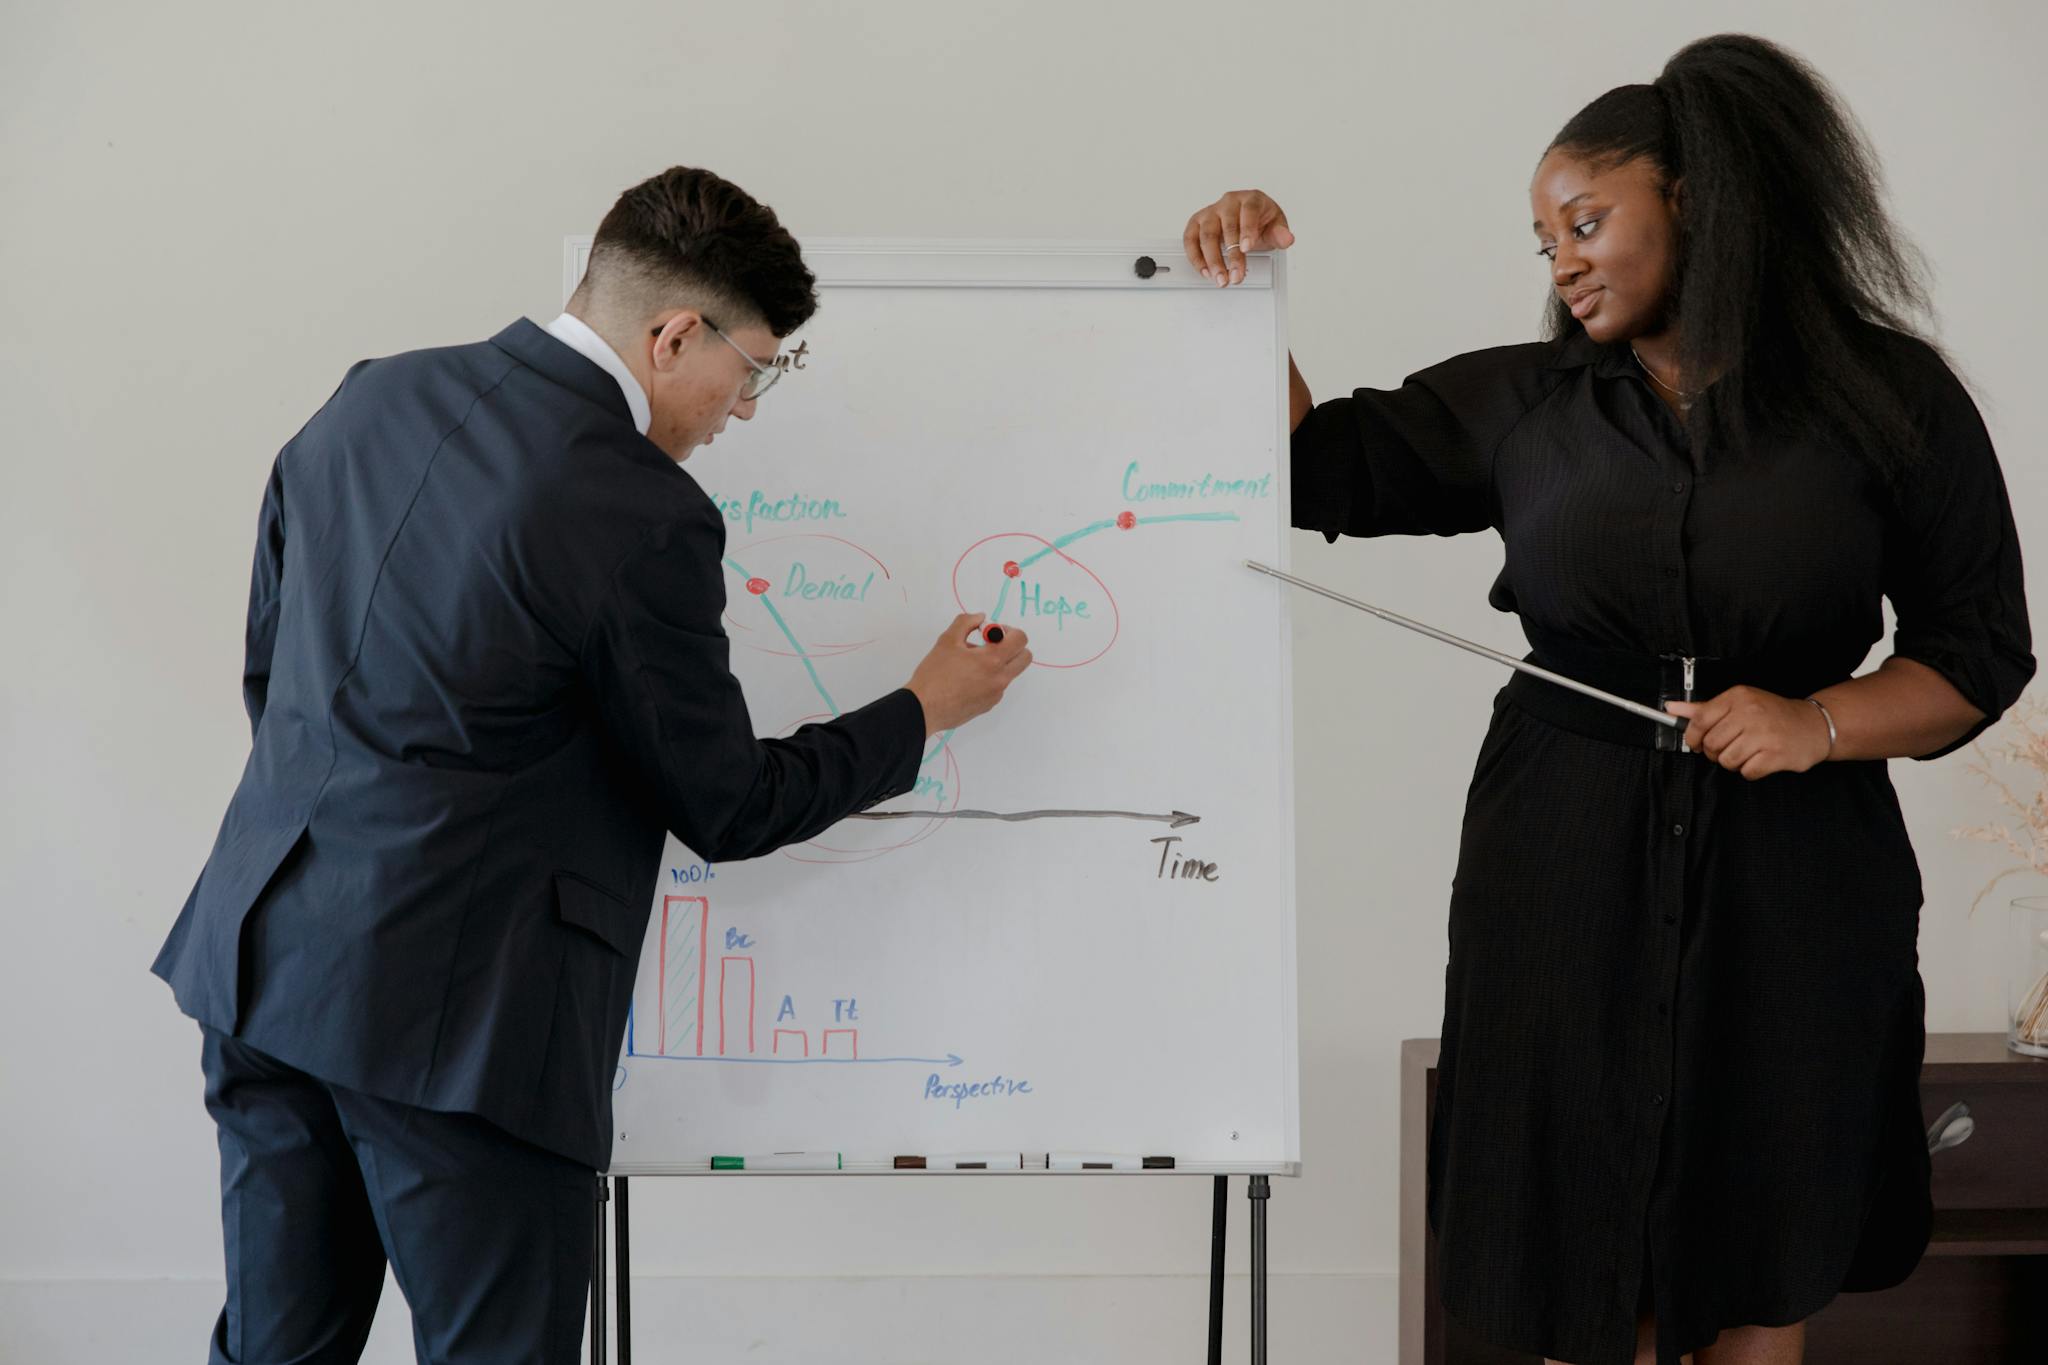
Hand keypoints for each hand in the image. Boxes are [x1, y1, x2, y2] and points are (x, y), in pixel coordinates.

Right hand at [905, 614, 1031, 734]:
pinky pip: (997, 686)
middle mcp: (1000, 678)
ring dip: (999, 662)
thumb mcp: (947, 640)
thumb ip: (966, 622)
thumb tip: (981, 618)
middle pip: (1025, 657)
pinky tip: (966, 679)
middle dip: (1013, 647)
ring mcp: (996, 694)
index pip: (1020, 639)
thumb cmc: (934, 674)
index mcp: (992, 660)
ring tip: (971, 663)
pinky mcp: (989, 705)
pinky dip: (989, 678)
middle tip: (991, 645)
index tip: (992, 632)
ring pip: (1010, 672)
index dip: (1009, 630)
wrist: (925, 708)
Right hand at [1183, 189, 1295, 286]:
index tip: (1246, 249)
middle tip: (1236, 275)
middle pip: (1226, 227)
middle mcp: (1229, 203)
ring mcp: (1211, 212)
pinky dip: (1196, 257)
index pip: (1248, 211)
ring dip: (1212, 260)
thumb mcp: (1276, 226)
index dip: (1247, 230)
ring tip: (1221, 278)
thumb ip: (1280, 233)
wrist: (1249, 219)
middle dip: (1231, 255)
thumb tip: (1286, 239)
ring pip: (1206, 235)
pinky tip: (1206, 271)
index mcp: (1250, 199)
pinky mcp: (1197, 223)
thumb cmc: (1262, 220)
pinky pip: (1190, 239)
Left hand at [1663, 687, 1830, 779]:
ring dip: (1733, 762)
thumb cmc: (1772, 715)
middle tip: (1730, 747)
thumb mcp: (1739, 703)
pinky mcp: (1776, 755)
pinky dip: (1750, 771)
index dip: (1692, 737)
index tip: (1695, 743)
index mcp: (1738, 697)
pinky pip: (1746, 772)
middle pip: (1711, 744)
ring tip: (1748, 752)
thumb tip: (1671, 708)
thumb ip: (1703, 708)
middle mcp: (1750, 713)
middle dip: (1715, 752)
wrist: (1814, 725)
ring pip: (1726, 760)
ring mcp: (1764, 734)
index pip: (1700, 720)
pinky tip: (1760, 760)